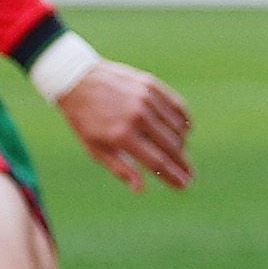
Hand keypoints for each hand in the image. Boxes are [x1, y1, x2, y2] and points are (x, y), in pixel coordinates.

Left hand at [58, 59, 193, 193]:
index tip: (185, 186)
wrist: (76, 79)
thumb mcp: (95, 148)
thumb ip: (120, 168)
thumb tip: (141, 190)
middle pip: (172, 147)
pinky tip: (184, 132)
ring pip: (178, 128)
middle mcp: (137, 116)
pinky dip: (184, 121)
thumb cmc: (85, 119)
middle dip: (184, 164)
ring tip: (180, 154)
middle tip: (191, 175)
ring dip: (182, 144)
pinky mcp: (151, 85)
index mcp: (121, 135)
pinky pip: (178, 107)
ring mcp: (146, 98)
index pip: (157, 162)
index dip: (174, 176)